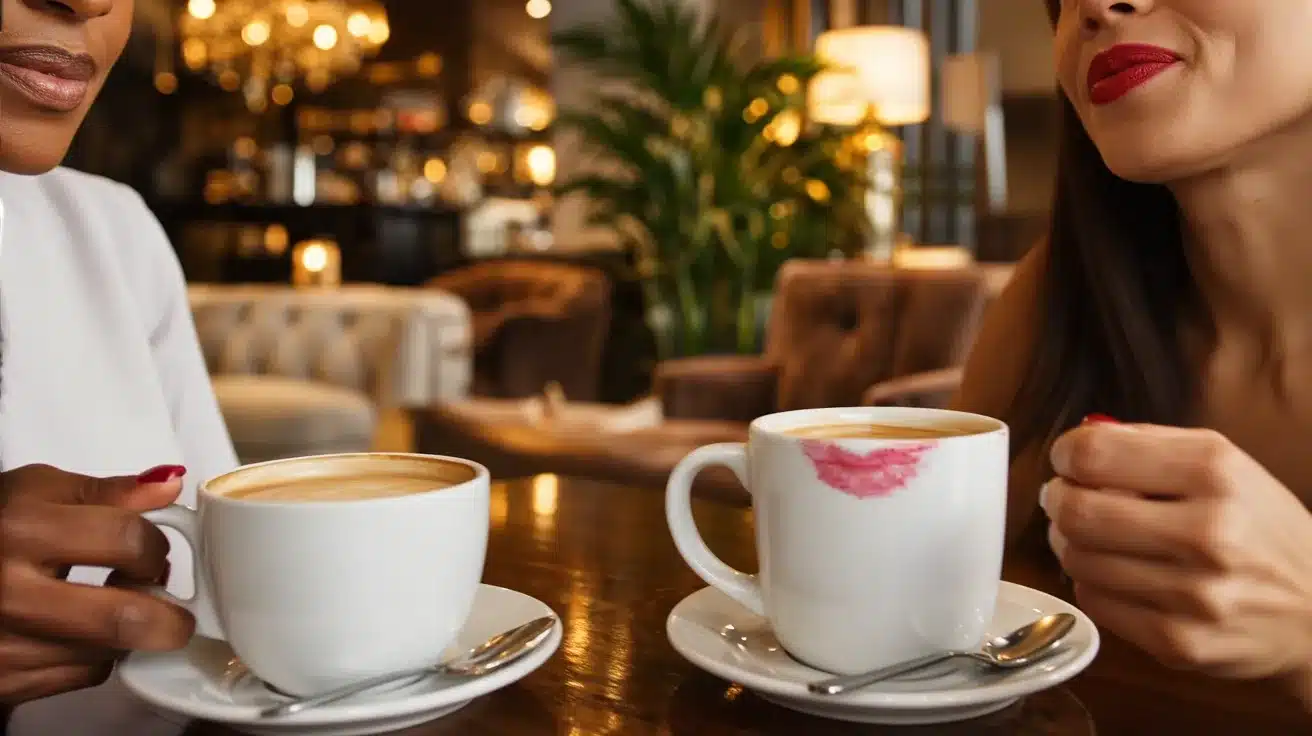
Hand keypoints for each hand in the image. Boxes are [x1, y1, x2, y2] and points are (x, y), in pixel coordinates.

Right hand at [0, 464, 194, 704]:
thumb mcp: (38, 493)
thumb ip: (110, 492)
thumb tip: (170, 487)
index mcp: (21, 531)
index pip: (127, 540)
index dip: (154, 545)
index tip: (154, 551)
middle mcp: (10, 592)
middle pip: (124, 618)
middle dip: (169, 618)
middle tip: (174, 610)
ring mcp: (5, 643)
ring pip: (109, 652)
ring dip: (128, 634)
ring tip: (113, 606)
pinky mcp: (6, 681)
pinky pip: (83, 675)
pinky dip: (97, 656)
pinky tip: (82, 631)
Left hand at [1042, 421, 1311, 698]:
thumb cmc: (1259, 527)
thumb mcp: (1224, 463)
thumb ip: (1147, 442)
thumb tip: (1080, 436)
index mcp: (1214, 473)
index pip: (1095, 454)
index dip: (1065, 453)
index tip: (1066, 459)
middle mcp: (1207, 532)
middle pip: (1077, 510)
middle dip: (1057, 498)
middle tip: (1064, 497)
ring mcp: (1194, 593)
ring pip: (1077, 558)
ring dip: (1070, 541)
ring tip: (1091, 534)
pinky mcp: (1179, 641)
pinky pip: (1094, 601)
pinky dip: (1092, 581)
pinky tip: (1116, 572)